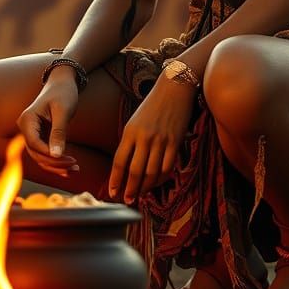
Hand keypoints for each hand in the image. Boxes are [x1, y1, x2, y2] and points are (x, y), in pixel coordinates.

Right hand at [16, 75, 80, 179]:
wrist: (63, 82)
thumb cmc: (63, 92)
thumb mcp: (63, 111)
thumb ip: (58, 133)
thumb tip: (56, 155)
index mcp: (27, 120)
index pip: (33, 143)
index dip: (48, 154)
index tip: (67, 158)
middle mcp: (26, 128)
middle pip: (36, 153)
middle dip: (55, 163)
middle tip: (75, 166)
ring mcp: (32, 133)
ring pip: (40, 157)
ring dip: (56, 166)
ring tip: (75, 170)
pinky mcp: (40, 137)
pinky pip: (46, 153)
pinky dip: (57, 162)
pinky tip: (70, 169)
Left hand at [108, 76, 194, 203]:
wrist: (173, 89)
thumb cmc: (152, 105)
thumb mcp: (135, 121)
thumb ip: (131, 142)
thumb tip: (126, 166)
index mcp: (130, 132)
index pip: (119, 161)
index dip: (115, 180)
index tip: (113, 192)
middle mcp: (144, 137)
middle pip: (135, 171)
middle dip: (130, 189)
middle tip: (128, 200)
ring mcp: (161, 140)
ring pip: (152, 172)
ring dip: (146, 187)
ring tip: (141, 194)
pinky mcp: (175, 142)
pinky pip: (167, 167)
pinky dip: (161, 178)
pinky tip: (157, 183)